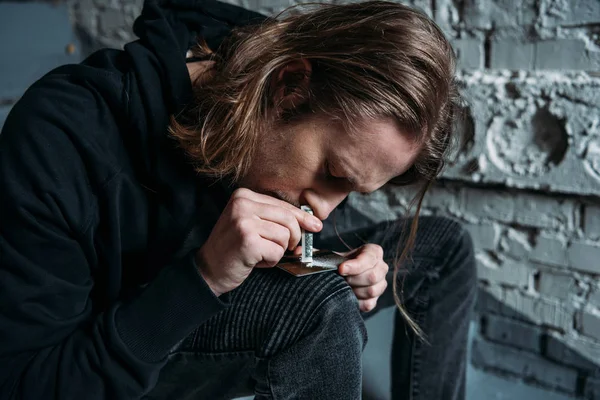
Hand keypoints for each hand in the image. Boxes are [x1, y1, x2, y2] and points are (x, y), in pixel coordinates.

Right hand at [196, 188, 321, 295]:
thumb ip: (276, 220)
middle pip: (288, 219)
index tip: (316, 225)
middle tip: (285, 249)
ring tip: (260, 254)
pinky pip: (277, 252)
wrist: (208, 270)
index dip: (302, 218)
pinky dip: (271, 261)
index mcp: (244, 196)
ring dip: (278, 251)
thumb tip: (312, 223)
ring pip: (285, 236)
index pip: (283, 205)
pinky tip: (255, 261)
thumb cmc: (235, 249)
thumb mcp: (252, 225)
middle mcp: (242, 204)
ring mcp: (244, 221)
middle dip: (293, 238)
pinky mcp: (247, 240)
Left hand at [338, 244, 388, 311]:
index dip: (355, 266)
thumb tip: (333, 263)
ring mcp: (381, 284)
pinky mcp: (376, 299)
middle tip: (342, 278)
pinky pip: (368, 303)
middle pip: (372, 277)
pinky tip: (349, 294)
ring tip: (345, 286)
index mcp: (374, 252)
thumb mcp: (337, 255)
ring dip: (354, 290)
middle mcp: (381, 267)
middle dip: (353, 279)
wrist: (338, 275)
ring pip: (372, 291)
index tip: (341, 269)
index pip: (369, 259)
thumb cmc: (339, 263)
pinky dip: (356, 301)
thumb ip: (335, 258)